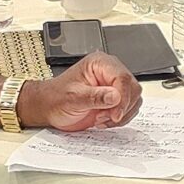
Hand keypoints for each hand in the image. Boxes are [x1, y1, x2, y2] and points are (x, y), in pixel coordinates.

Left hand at [22, 52, 140, 132]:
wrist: (50, 108)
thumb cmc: (56, 98)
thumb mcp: (73, 98)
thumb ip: (95, 97)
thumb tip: (115, 96)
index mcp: (100, 63)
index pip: (122, 77)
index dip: (123, 97)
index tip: (115, 114)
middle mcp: (110, 72)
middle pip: (132, 88)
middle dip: (122, 107)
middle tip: (105, 117)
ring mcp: (114, 86)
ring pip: (134, 100)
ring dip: (121, 114)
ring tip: (101, 118)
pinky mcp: (116, 99)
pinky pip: (129, 109)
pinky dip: (120, 119)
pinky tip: (104, 120)